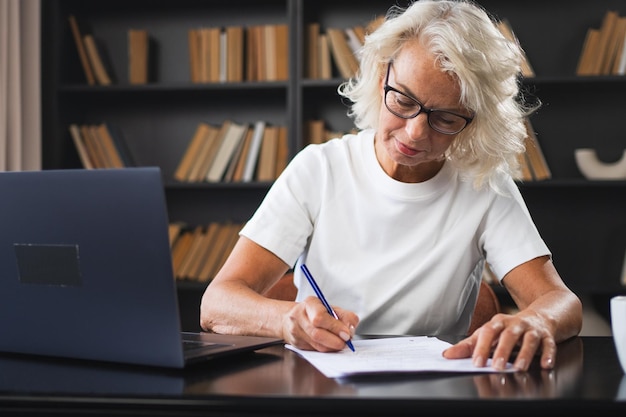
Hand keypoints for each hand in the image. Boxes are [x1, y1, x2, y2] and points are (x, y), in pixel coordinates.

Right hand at [281, 296, 357, 351]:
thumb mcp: (331, 308)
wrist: (292, 318)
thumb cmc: (315, 312)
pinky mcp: (297, 344)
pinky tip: (331, 345)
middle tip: (346, 341)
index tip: (347, 333)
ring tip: (341, 343)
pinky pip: (315, 350)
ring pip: (317, 345)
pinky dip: (327, 349)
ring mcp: (296, 331)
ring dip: (333, 346)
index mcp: (309, 304)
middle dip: (336, 340)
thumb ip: (345, 316)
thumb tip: (351, 329)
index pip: (320, 317)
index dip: (335, 327)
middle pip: (317, 334)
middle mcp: (299, 317)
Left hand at [442, 310, 556, 370]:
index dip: (482, 347)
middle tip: (497, 366)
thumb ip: (469, 345)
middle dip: (503, 350)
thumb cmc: (508, 330)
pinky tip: (546, 364)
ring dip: (525, 354)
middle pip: (508, 335)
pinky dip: (548, 354)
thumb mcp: (488, 334)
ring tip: (520, 367)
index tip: (476, 362)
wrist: (538, 318)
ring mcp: (532, 329)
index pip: (488, 332)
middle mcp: (515, 324)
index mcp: (498, 323)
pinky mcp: (547, 336)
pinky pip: (549, 344)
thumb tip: (447, 355)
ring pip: (529, 339)